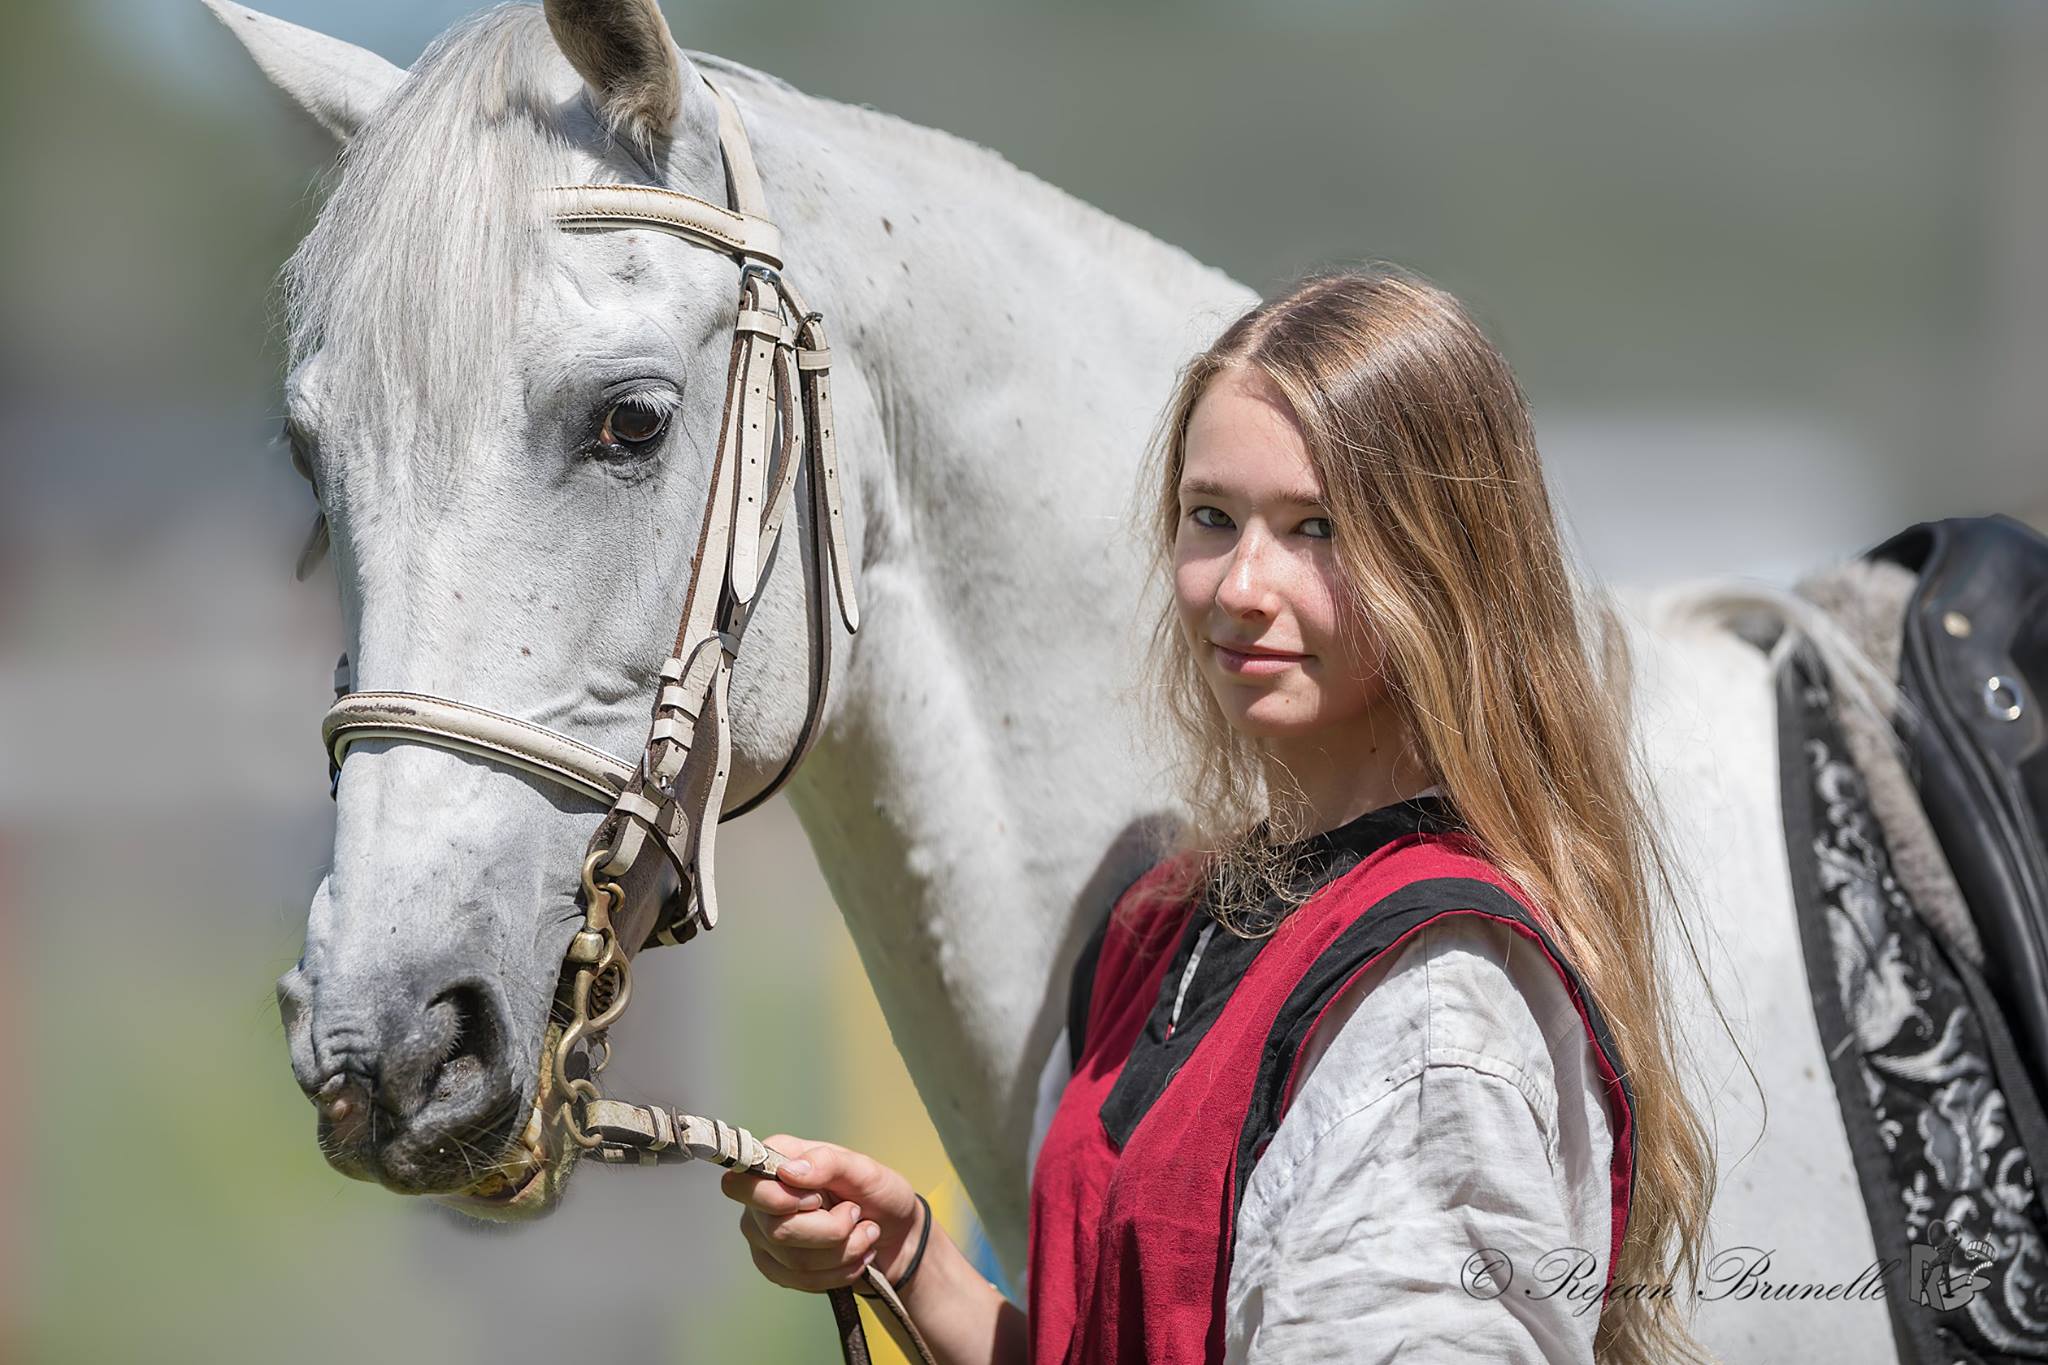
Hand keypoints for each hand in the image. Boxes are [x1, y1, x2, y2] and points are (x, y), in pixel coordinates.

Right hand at [720, 1133, 927, 1294]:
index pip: (742, 1185)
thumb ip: (828, 1162)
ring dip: (842, 1251)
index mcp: (775, 1161)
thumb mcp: (863, 1169)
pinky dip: (838, 1271)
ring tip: (865, 1234)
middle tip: (856, 1214)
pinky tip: (856, 1255)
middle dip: (830, 1230)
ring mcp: (765, 1236)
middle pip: (776, 1230)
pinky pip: (801, 1281)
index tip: (818, 1198)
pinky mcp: (778, 1268)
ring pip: (793, 1260)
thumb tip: (790, 1171)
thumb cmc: (877, 1192)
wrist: (895, 1233)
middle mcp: (760, 1200)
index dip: (779, 1199)